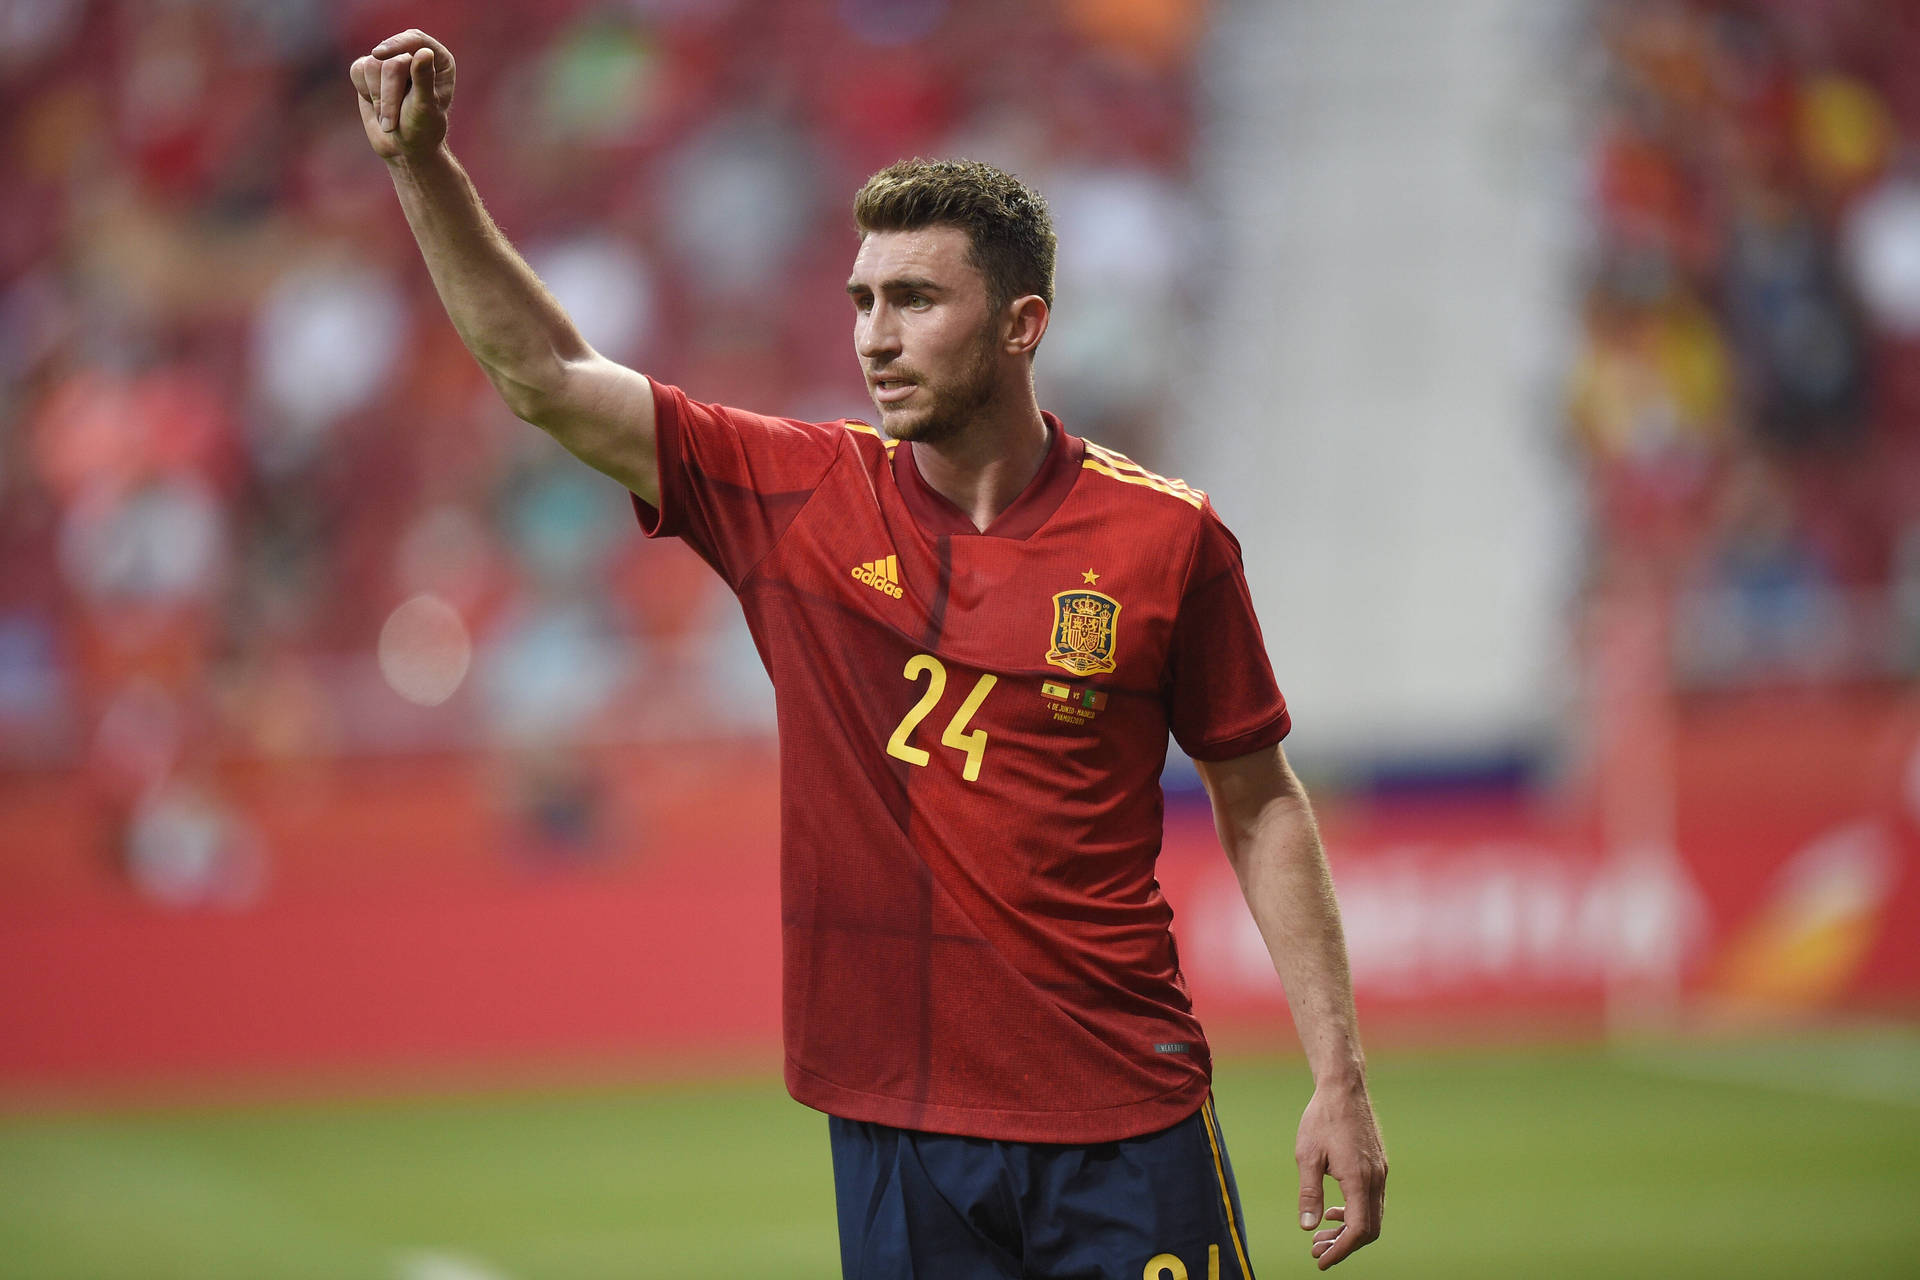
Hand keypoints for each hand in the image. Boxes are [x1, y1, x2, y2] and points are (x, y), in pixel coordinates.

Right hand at [350, 29, 456, 161]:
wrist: (404, 149)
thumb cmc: (421, 130)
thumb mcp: (425, 107)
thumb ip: (424, 79)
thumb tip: (423, 52)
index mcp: (438, 60)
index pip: (416, 39)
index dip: (398, 44)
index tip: (379, 54)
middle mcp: (415, 56)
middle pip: (390, 60)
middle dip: (389, 95)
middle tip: (392, 122)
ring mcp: (391, 62)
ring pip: (371, 65)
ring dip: (377, 98)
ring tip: (389, 118)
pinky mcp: (371, 71)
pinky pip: (357, 70)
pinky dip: (365, 92)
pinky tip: (377, 106)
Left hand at [1296, 1080, 1386, 1268]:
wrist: (1344, 1088)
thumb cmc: (1322, 1118)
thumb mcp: (1307, 1156)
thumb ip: (1309, 1193)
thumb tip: (1307, 1227)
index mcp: (1359, 1180)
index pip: (1358, 1230)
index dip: (1341, 1251)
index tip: (1321, 1261)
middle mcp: (1375, 1179)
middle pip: (1369, 1229)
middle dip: (1343, 1245)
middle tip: (1316, 1251)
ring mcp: (1380, 1172)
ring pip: (1371, 1215)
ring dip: (1348, 1230)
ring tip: (1321, 1235)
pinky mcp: (1378, 1165)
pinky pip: (1372, 1200)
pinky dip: (1355, 1213)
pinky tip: (1334, 1211)